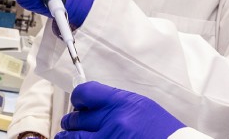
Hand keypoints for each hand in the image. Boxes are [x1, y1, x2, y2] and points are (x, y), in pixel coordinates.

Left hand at [57, 82, 186, 138]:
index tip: (77, 102)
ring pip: (73, 138)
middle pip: (76, 118)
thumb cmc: (163, 131)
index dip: (77, 98)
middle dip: (71, 121)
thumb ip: (116, 104)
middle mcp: (112, 122)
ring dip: (66, 137)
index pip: (85, 93)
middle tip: (70, 122)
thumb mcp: (142, 108)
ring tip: (64, 136)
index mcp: (122, 103)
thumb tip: (91, 105)